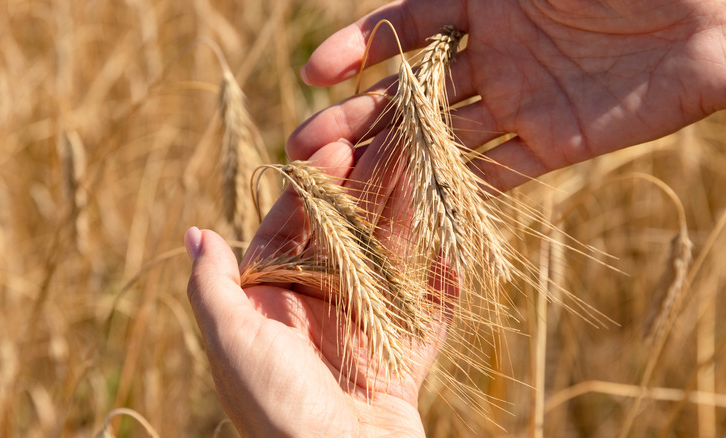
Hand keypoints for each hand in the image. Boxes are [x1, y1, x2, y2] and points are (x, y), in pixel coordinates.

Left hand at [186, 141, 442, 436]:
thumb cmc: (273, 410)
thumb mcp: (232, 343)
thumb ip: (213, 288)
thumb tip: (196, 231)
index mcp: (273, 301)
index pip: (293, 226)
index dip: (314, 186)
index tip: (341, 148)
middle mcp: (316, 309)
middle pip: (347, 233)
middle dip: (369, 188)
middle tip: (395, 141)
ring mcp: (363, 331)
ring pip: (392, 260)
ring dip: (411, 217)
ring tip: (432, 169)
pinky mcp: (402, 358)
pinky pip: (428, 313)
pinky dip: (443, 284)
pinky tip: (457, 244)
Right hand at [289, 0, 725, 190]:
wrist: (719, 16)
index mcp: (484, 0)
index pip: (403, 27)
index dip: (357, 49)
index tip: (312, 75)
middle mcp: (493, 55)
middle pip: (410, 92)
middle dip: (356, 117)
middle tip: (303, 148)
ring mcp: (519, 102)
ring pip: (441, 137)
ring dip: (391, 161)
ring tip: (339, 184)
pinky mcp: (553, 144)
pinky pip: (496, 173)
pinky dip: (456, 193)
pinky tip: (411, 214)